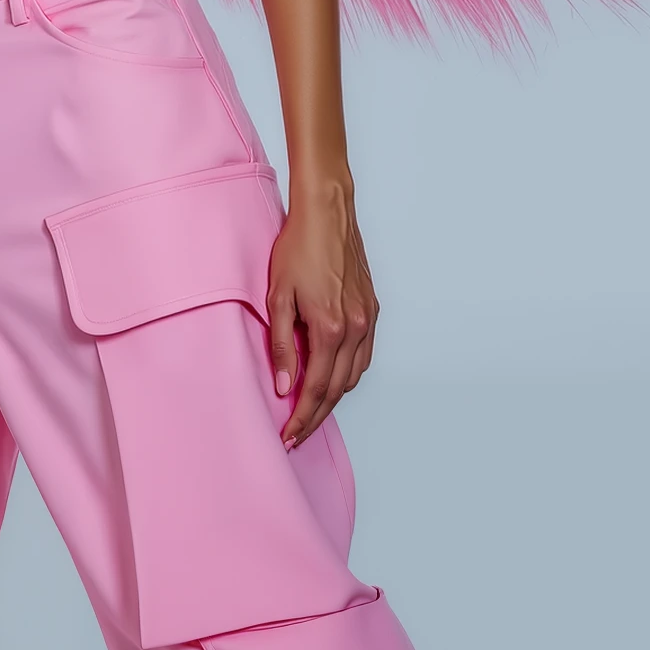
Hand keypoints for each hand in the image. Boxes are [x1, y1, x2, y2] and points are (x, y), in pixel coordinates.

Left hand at [266, 183, 378, 446]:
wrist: (328, 213)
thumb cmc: (298, 247)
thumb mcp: (278, 297)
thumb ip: (281, 345)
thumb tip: (284, 386)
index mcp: (329, 328)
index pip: (316, 388)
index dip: (302, 417)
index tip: (288, 436)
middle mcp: (354, 328)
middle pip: (337, 389)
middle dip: (316, 415)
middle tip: (297, 434)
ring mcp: (367, 319)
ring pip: (354, 375)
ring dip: (334, 397)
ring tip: (312, 410)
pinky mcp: (372, 309)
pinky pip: (364, 356)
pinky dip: (349, 374)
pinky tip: (334, 378)